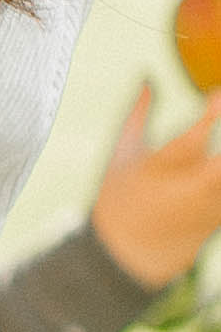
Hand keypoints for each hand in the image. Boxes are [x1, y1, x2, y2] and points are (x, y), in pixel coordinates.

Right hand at [90, 75, 220, 291]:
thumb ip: (138, 113)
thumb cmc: (120, 199)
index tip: (218, 94)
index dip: (211, 115)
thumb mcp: (121, 155)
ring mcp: (209, 207)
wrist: (127, 257)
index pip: (189, 140)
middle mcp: (186, 190)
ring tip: (216, 158)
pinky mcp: (220, 218)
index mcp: (156, 170)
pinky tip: (215, 165)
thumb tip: (147, 75)